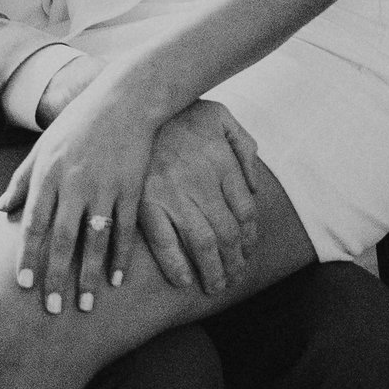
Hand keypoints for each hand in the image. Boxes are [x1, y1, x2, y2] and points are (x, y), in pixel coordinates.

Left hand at [0, 68, 158, 317]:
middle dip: (56, 276)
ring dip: (90, 275)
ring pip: (95, 240)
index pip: (34, 222)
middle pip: (62, 238)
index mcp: (49, 173)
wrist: (124, 99)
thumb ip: (22, 179)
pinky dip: (122, 256)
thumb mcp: (43, 146)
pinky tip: (118, 280)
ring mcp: (105, 186)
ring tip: (88, 305)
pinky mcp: (132, 187)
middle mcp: (74, 183)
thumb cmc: (78, 123)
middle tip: (52, 309)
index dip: (28, 255)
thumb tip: (0, 211)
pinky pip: (126, 229)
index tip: (23, 285)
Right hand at [137, 101, 263, 297]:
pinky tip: (184, 281)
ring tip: (216, 287)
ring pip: (202, 242)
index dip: (249, 239)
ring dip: (213, 271)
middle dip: (234, 263)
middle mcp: (201, 181)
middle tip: (234, 280)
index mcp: (220, 162)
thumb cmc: (178, 110)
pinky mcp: (144, 201)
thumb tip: (256, 185)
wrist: (132, 101)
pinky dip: (175, 266)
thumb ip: (244, 145)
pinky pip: (164, 241)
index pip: (244, 213)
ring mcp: (172, 193)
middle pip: (227, 234)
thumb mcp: (220, 116)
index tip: (247, 254)